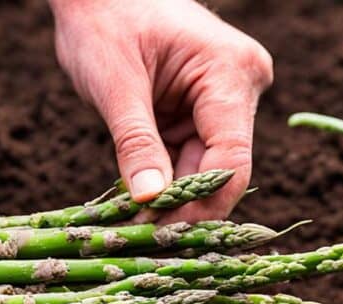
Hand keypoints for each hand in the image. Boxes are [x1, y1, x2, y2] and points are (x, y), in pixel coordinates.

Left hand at [50, 0, 272, 221]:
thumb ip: (135, 143)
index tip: (164, 237)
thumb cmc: (103, 18)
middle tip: (142, 243)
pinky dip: (162, 182)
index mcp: (231, 73)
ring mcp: (221, 100)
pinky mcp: (198, 110)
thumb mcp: (114, 84)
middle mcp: (239, 86)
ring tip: (134, 232)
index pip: (232, 159)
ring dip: (169, 201)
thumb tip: (149, 202)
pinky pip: (186, 157)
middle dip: (182, 208)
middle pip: (221, 169)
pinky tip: (137, 208)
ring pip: (201, 168)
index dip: (202, 205)